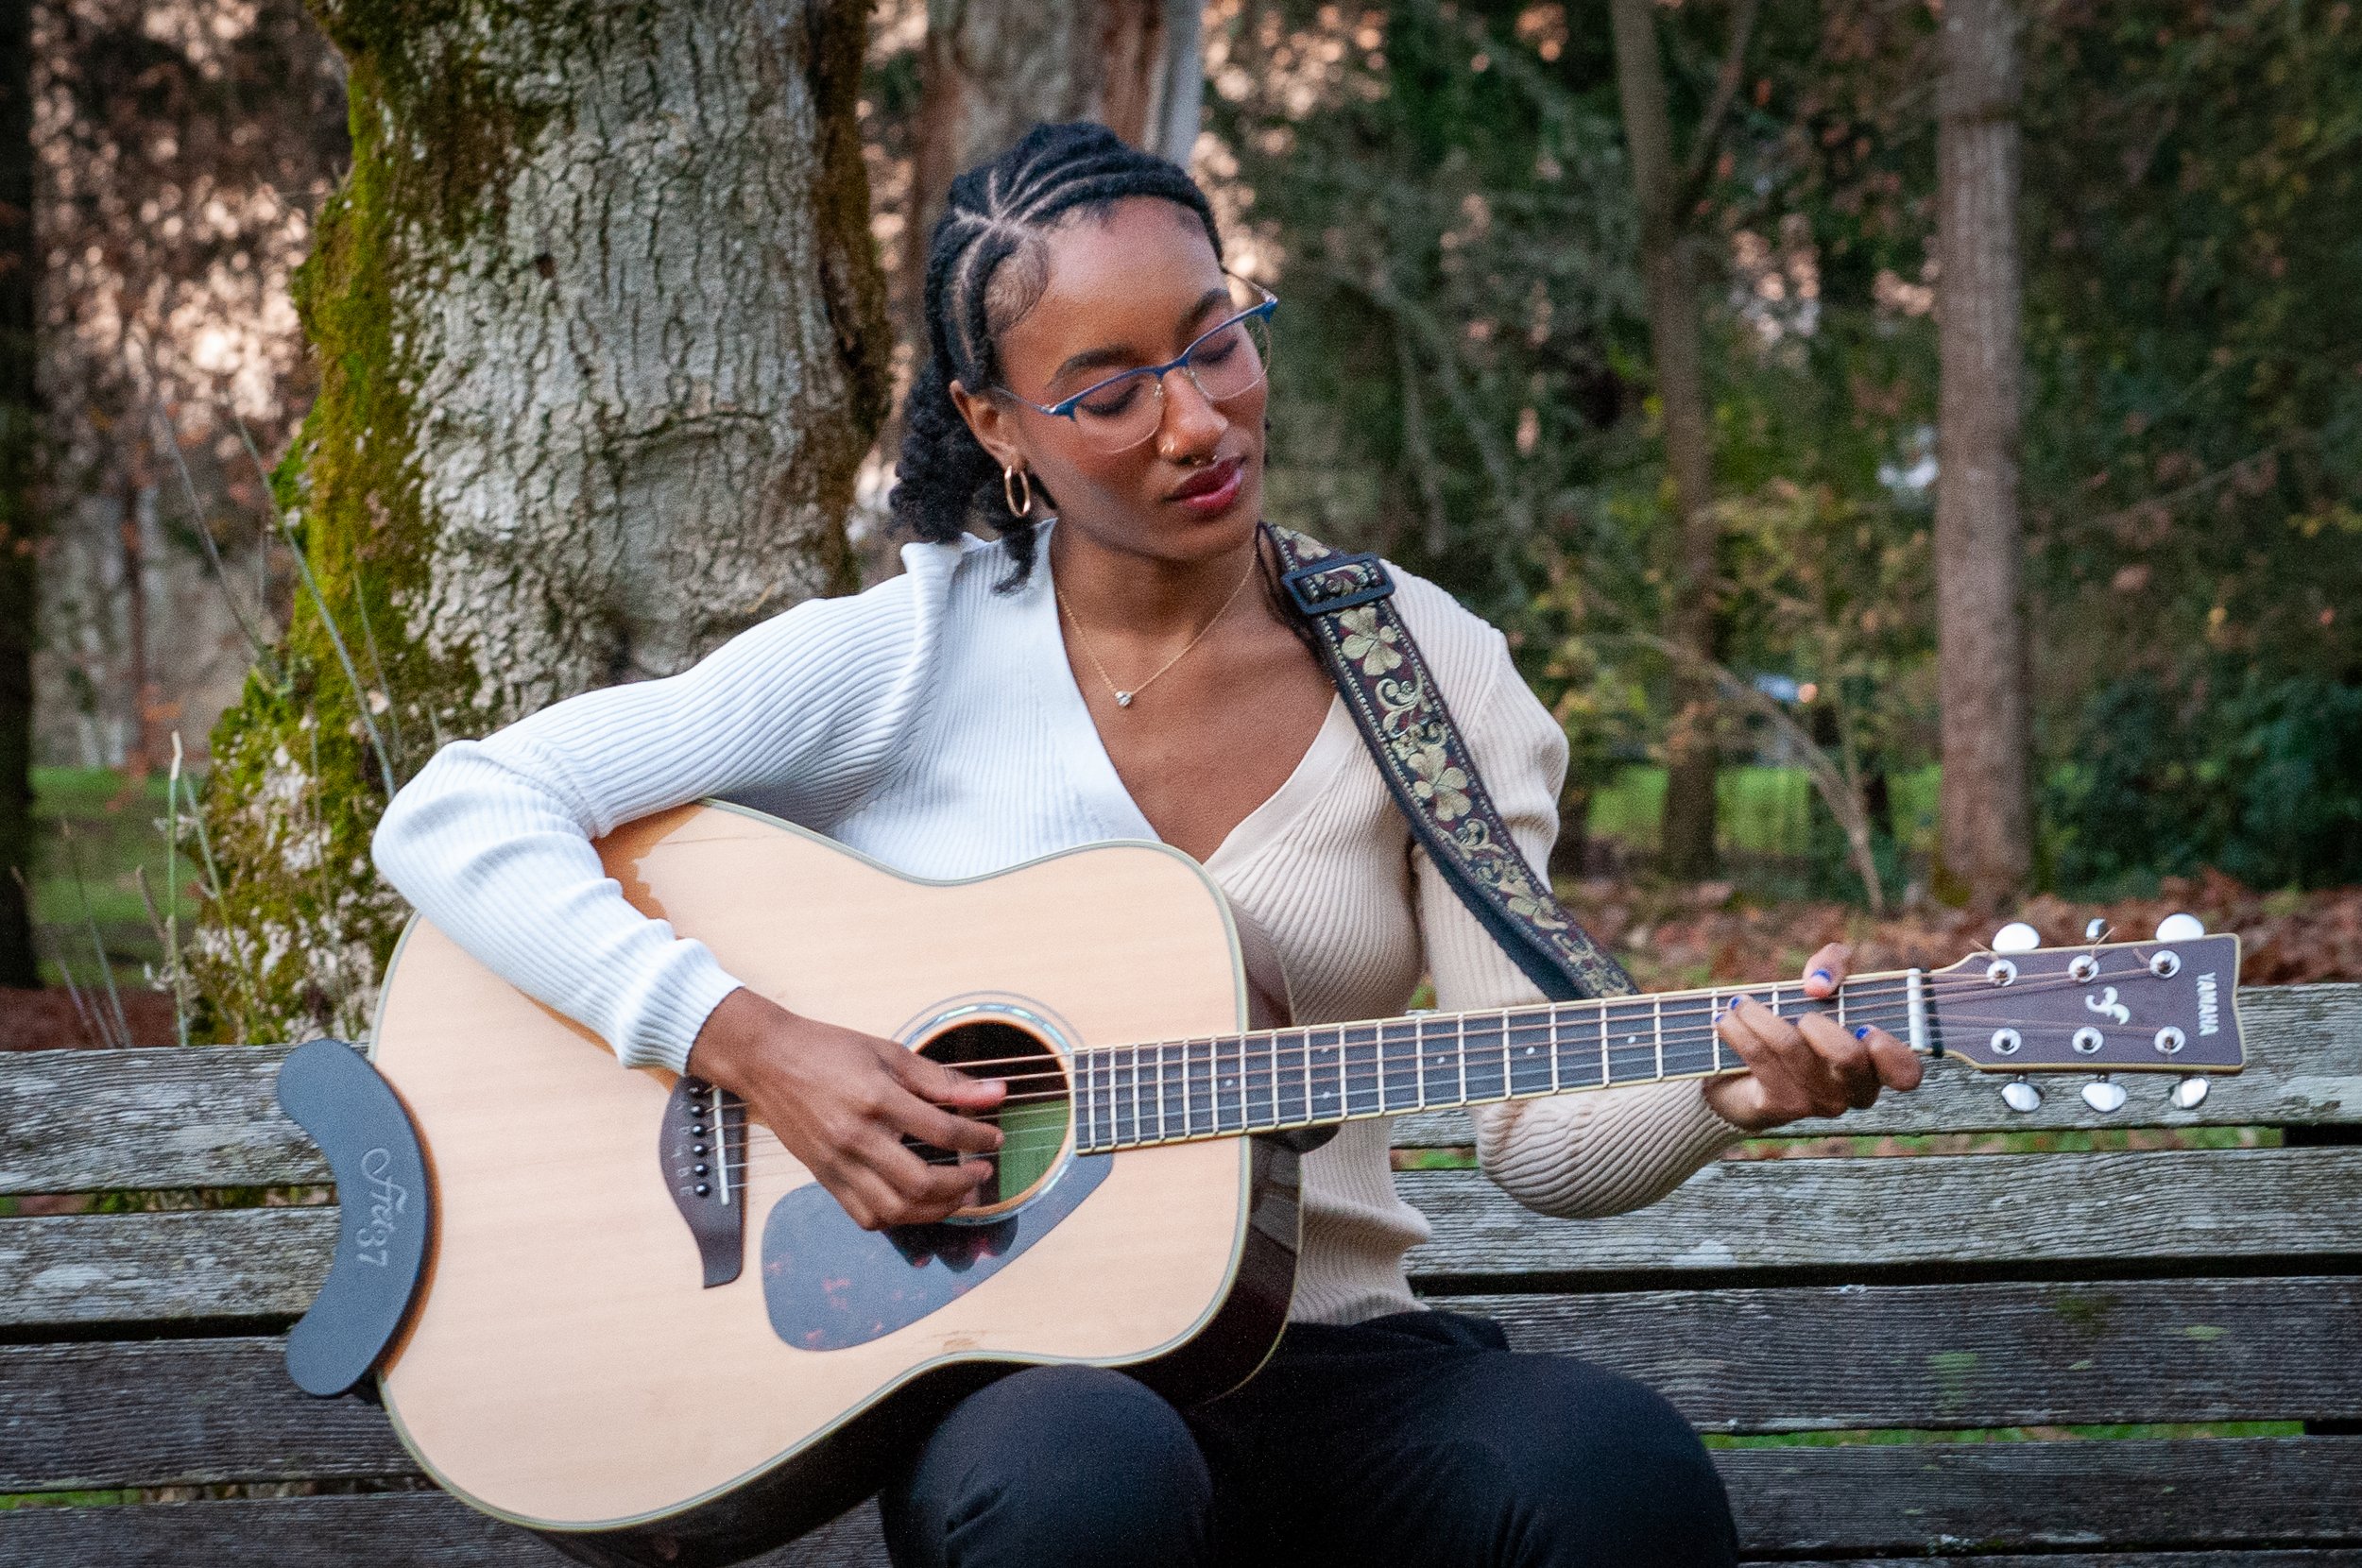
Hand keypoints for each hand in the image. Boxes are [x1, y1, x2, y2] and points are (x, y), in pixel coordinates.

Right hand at [685, 987, 1005, 1229]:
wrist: (768, 1060)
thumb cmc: (829, 1050)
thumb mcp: (890, 1053)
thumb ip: (943, 1080)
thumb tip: (996, 1093)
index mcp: (875, 1098)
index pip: (941, 1130)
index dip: (977, 1138)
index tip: (993, 1138)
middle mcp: (855, 1137)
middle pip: (920, 1182)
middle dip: (961, 1184)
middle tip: (981, 1172)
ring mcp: (836, 1163)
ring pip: (894, 1209)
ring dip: (936, 1209)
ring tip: (958, 1194)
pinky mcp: (823, 1178)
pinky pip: (865, 1216)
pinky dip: (898, 1218)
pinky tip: (916, 1203)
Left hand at [1702, 942, 1922, 1131]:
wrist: (1743, 1073)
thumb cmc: (1797, 1022)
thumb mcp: (1823, 983)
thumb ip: (1833, 964)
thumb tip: (1819, 985)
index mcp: (1876, 1065)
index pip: (1906, 1073)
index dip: (1892, 1053)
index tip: (1865, 1027)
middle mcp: (1854, 1091)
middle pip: (1848, 1057)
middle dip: (1818, 1024)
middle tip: (1800, 1014)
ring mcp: (1818, 1103)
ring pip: (1793, 1049)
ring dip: (1760, 1016)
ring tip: (1740, 1004)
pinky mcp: (1780, 1107)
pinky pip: (1759, 1059)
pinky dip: (1739, 1031)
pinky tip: (1726, 1020)